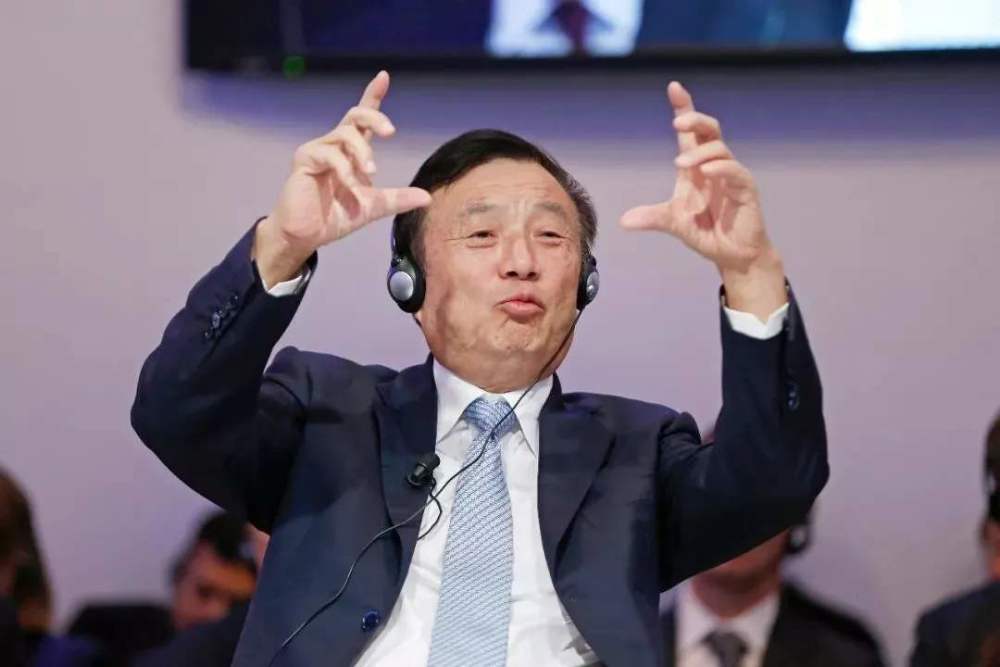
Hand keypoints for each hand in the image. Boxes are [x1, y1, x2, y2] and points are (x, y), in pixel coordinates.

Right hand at [254, 71, 431, 286]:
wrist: (305, 236)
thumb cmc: (334, 217)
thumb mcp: (372, 207)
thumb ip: (397, 199)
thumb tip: (428, 197)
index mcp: (350, 151)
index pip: (363, 119)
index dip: (372, 96)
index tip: (383, 76)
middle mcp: (334, 145)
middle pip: (355, 115)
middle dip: (374, 118)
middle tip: (390, 132)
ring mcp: (318, 150)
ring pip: (345, 134)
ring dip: (362, 152)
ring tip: (370, 172)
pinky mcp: (305, 160)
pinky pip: (330, 155)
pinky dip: (345, 169)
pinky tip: (350, 185)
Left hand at [619, 82, 785, 318]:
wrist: (732, 255)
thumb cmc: (706, 231)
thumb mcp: (673, 223)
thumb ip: (652, 218)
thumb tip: (623, 222)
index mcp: (695, 167)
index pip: (691, 132)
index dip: (684, 107)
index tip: (673, 87)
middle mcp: (713, 166)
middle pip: (709, 130)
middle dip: (695, 119)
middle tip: (677, 120)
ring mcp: (731, 176)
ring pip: (720, 149)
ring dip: (700, 152)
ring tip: (681, 163)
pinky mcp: (745, 189)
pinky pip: (735, 172)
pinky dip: (720, 168)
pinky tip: (706, 171)